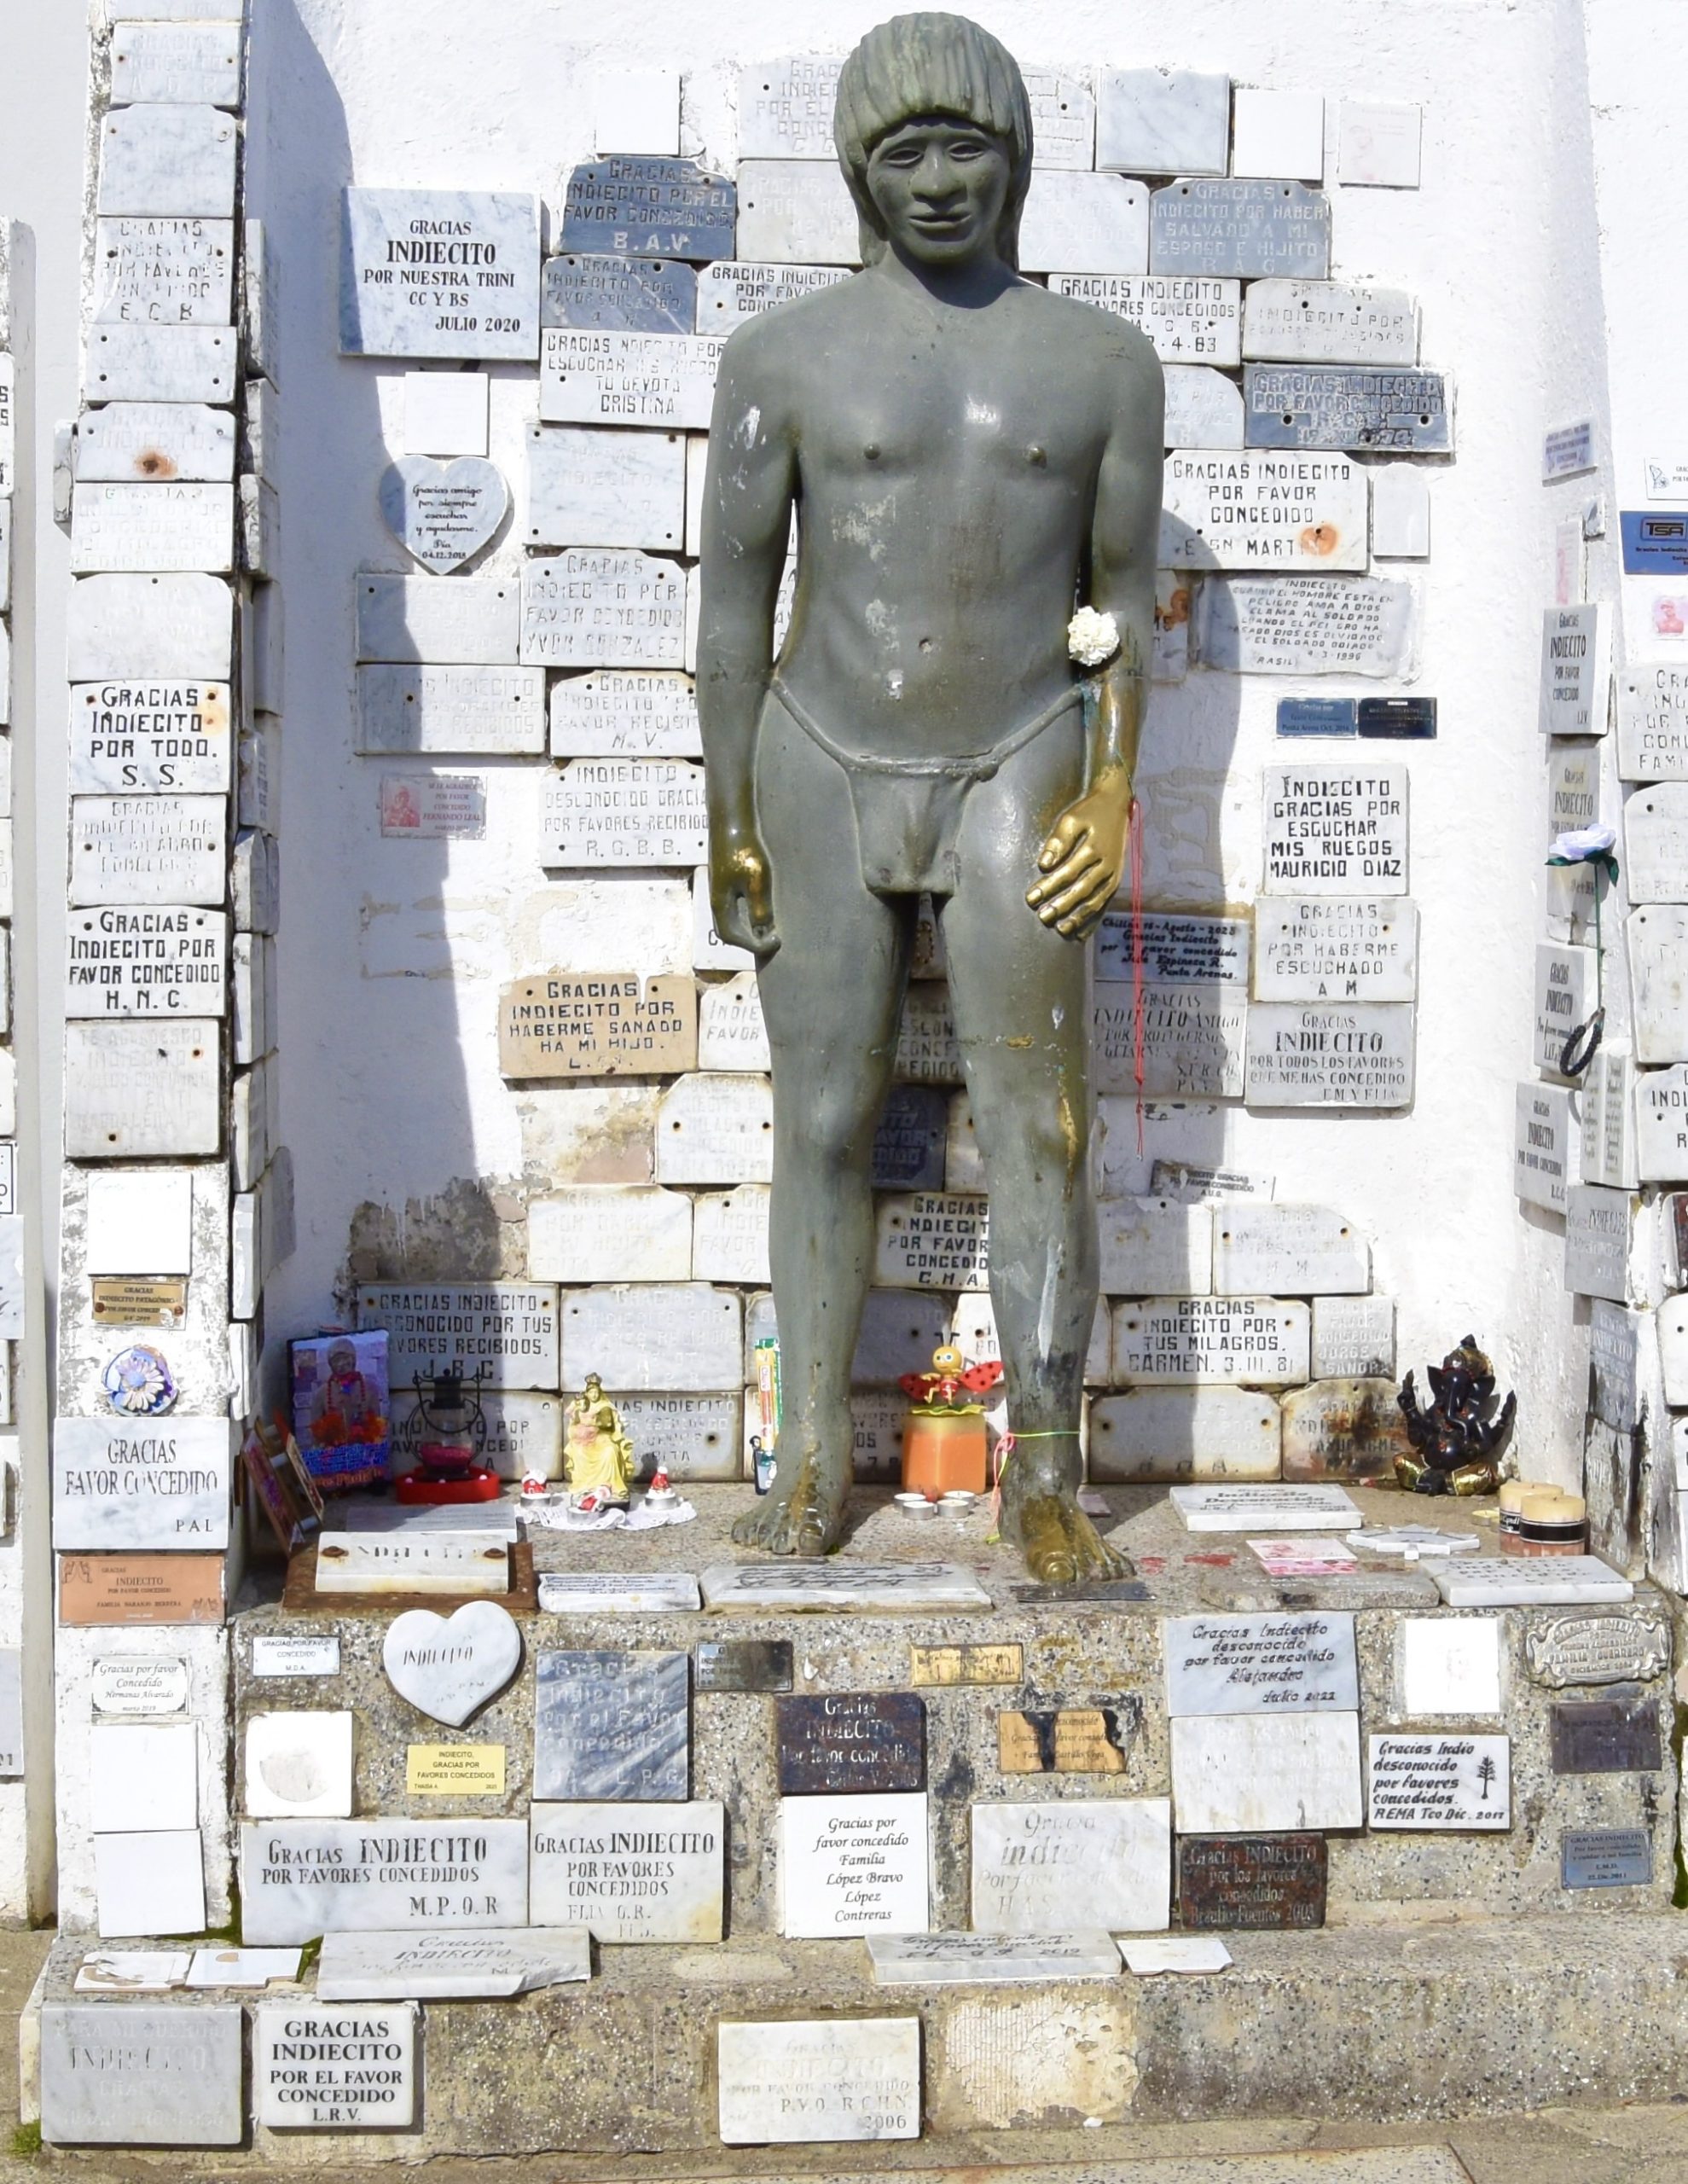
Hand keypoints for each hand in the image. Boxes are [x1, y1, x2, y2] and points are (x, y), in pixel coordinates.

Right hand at [710, 825, 777, 954]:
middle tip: (772, 941)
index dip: (753, 946)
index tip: (774, 943)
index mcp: (720, 904)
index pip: (731, 937)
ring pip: (730, 920)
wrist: (732, 821)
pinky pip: (734, 907)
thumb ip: (760, 907)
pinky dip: (747, 916)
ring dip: (748, 929)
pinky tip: (763, 909)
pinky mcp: (725, 880)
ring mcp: (719, 890)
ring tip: (770, 929)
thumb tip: (763, 932)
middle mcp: (716, 900)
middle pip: (727, 932)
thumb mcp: (757, 880)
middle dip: (749, 942)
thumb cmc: (745, 849)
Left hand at [1026, 782, 1129, 937]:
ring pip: (1096, 900)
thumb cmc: (1089, 812)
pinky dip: (1093, 919)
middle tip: (1043, 917)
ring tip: (1061, 929)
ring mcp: (1113, 875)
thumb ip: (1059, 840)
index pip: (1068, 872)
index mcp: (1095, 849)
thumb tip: (1044, 863)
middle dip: (1062, 905)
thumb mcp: (1072, 818)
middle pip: (1082, 889)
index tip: (1031, 898)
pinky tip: (1080, 933)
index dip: (1049, 886)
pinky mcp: (1115, 881)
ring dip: (1078, 916)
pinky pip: (1104, 904)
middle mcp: (1107, 865)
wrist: (1116, 804)